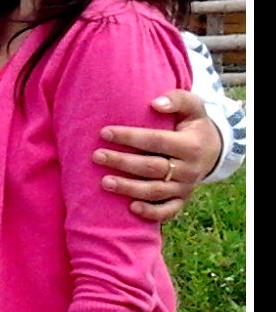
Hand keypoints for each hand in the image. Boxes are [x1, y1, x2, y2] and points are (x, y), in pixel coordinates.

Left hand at [92, 90, 222, 221]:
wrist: (214, 150)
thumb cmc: (193, 124)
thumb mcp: (193, 106)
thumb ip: (177, 99)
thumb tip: (156, 103)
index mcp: (190, 145)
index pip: (156, 141)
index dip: (130, 137)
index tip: (104, 132)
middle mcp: (189, 169)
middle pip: (151, 167)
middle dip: (122, 162)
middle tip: (96, 156)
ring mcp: (185, 187)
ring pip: (155, 191)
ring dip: (129, 188)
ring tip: (104, 182)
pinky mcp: (182, 200)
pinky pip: (167, 211)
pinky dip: (151, 213)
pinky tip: (131, 208)